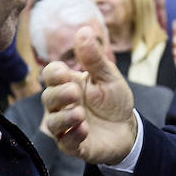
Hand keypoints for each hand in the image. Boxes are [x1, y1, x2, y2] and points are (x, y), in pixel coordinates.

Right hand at [40, 25, 137, 164]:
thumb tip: (84, 30)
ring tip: (79, 113)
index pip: (50, 75)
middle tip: (75, 93)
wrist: (128, 129)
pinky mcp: (74, 146)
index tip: (64, 72)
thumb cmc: (114, 100)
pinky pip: (65, 143)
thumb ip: (94, 58)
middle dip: (59, 95)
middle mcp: (62, 105)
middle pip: (48, 98)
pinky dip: (73, 136)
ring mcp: (66, 126)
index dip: (53, 74)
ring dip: (64, 117)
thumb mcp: (109, 77)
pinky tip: (84, 130)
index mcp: (68, 84)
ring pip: (53, 122)